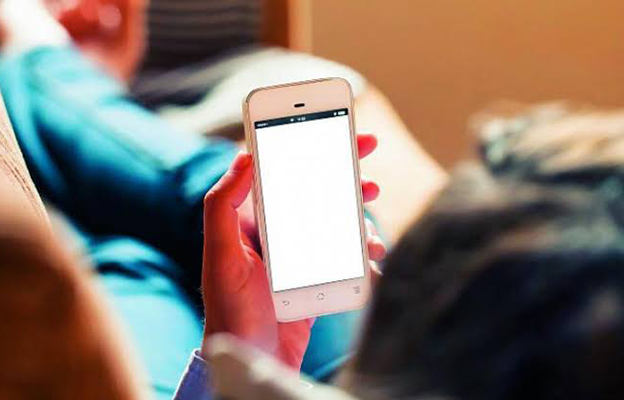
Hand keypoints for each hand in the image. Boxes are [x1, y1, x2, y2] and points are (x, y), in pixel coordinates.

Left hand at [201, 134, 385, 370]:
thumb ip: (223, 205)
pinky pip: (344, 250)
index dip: (304, 140)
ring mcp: (299, 250)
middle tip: (366, 146)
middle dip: (341, 164)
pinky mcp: (317, 272)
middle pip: (314, 185)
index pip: (279, 167)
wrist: (250, 356)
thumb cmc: (228, 307)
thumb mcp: (219, 254)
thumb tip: (243, 156)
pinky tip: (371, 254)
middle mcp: (277, 228)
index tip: (328, 122)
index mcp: (252, 216)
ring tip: (371, 213)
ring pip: (335, 215)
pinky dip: (361, 247)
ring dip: (357, 208)